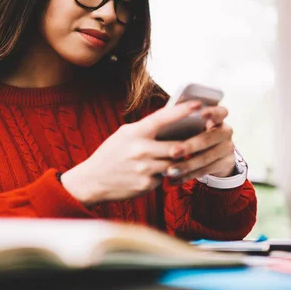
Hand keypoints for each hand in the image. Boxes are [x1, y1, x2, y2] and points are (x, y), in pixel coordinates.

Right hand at [61, 100, 202, 205]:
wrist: (92, 180)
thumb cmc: (110, 154)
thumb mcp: (124, 135)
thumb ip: (145, 130)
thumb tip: (170, 123)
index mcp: (135, 133)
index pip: (163, 118)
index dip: (182, 110)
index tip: (198, 104)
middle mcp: (141, 150)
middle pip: (177, 145)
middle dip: (186, 144)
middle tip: (196, 140)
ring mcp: (144, 169)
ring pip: (173, 162)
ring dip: (174, 161)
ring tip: (166, 157)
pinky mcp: (146, 185)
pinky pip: (164, 177)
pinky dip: (161, 175)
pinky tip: (149, 173)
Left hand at [167, 105, 235, 183]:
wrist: (213, 153)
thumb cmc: (194, 133)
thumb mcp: (193, 125)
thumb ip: (185, 122)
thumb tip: (164, 122)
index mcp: (218, 117)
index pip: (219, 111)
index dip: (211, 112)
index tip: (200, 114)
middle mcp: (226, 131)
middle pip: (208, 138)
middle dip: (189, 146)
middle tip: (173, 152)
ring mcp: (228, 147)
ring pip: (207, 157)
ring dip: (187, 165)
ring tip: (170, 170)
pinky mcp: (227, 163)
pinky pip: (206, 170)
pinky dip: (188, 175)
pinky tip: (175, 179)